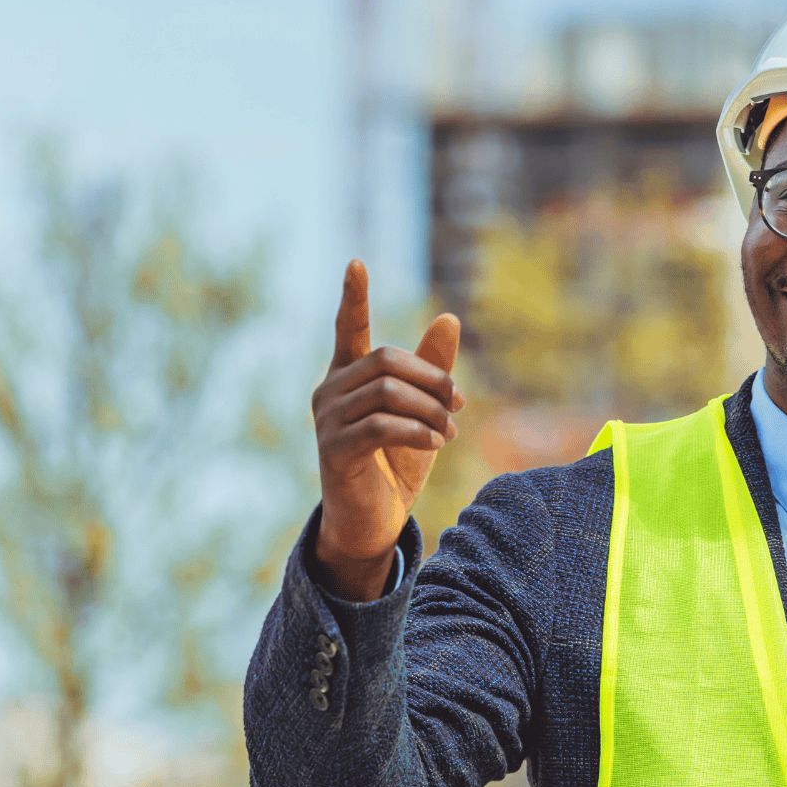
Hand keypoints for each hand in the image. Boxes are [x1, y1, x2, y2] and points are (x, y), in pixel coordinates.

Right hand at [309, 260, 463, 602]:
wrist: (372, 523)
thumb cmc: (394, 465)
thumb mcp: (422, 413)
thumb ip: (432, 369)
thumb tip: (449, 317)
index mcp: (347, 379)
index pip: (348, 329)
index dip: (353, 297)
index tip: (356, 263)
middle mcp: (330, 392)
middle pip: (385, 360)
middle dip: (430, 377)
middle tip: (459, 403)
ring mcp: (327, 421)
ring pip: (387, 392)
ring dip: (429, 409)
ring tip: (449, 431)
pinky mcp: (334, 450)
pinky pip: (382, 425)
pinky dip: (418, 430)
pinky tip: (437, 442)